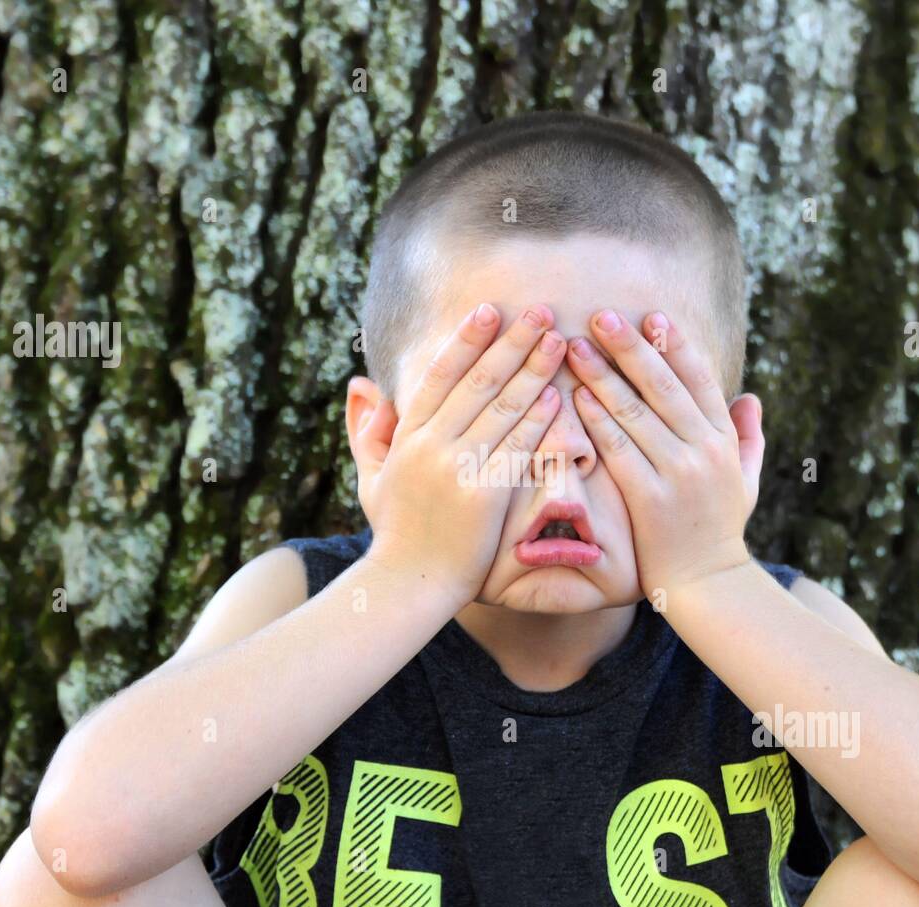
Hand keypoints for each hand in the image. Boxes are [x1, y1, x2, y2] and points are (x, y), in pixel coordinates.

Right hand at [360, 303, 566, 607]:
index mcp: (407, 436)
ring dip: (534, 371)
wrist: (410, 583)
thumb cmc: (394, 531)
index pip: (440, 375)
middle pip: (479, 381)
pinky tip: (558, 397)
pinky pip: (518, 448)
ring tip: (558, 342)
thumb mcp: (369, 476)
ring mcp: (459, 468)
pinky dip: (539, 421)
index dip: (467, 340)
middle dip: (512, 342)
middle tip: (541, 310)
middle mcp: (432, 445)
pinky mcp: (485, 494)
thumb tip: (360, 384)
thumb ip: (367, 429)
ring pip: (503, 409)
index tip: (489, 311)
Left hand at [565, 308, 763, 596]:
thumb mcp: (746, 481)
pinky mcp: (649, 498)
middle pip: (663, 387)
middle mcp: (703, 451)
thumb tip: (750, 398)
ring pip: (635, 412)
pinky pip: (618, 449)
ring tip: (576, 346)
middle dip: (630, 347)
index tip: (651, 316)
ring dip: (603, 375)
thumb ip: (749, 437)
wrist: (707, 584)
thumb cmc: (720, 530)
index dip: (675, 345)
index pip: (699, 380)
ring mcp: (677, 473)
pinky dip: (597, 420)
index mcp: (724, 440)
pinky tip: (577, 396)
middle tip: (600, 317)